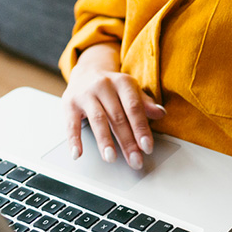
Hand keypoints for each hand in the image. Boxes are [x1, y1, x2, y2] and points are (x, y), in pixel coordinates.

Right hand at [62, 43, 166, 170]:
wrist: (87, 70)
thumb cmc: (113, 86)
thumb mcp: (130, 90)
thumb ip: (144, 103)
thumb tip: (161, 113)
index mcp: (123, 82)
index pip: (134, 108)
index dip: (141, 128)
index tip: (147, 147)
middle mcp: (105, 86)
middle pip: (118, 117)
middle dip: (127, 141)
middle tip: (134, 160)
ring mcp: (86, 94)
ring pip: (98, 120)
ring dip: (105, 141)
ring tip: (111, 158)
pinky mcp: (70, 103)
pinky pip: (72, 124)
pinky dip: (74, 140)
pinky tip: (77, 153)